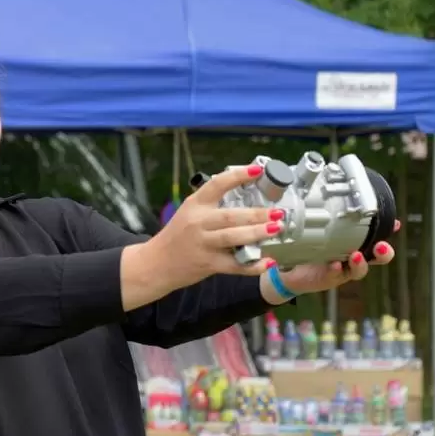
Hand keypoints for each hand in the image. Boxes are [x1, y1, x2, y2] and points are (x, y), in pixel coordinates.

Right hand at [147, 163, 280, 291]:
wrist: (156, 263)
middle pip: (230, 216)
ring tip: (276, 229)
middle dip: (256, 214)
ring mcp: (203, 244)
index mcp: (195, 205)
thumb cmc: (177, 236)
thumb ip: (212, 206)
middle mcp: (198, 222)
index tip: (257, 170)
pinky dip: (253, 265)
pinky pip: (234, 265)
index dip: (238, 176)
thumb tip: (247, 199)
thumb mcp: (189, 213)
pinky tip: (268, 262)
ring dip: (257, 233)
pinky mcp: (208, 264)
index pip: (217, 185)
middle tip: (277, 212)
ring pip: (233, 238)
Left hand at [262, 220, 399, 303]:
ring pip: (360, 270)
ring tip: (355, 256)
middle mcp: (354, 257)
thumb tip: (325, 192)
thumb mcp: (318, 228)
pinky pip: (336, 276)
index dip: (388, 231)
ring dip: (360, 263)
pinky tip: (334, 265)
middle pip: (379, 258)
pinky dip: (336, 270)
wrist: (291, 268)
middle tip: (380, 246)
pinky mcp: (331, 279)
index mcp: (355, 242)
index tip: (394, 224)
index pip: (377, 236)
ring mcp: (344, 269)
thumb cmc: (309, 245)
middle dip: (384, 253)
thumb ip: (325, 215)